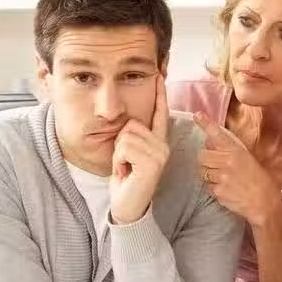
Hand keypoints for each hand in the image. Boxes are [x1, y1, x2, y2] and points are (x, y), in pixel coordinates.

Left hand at [110, 75, 169, 223]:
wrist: (126, 206)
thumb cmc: (125, 180)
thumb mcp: (126, 153)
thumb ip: (130, 136)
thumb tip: (127, 120)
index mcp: (158, 142)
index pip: (160, 114)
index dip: (160, 95)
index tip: (159, 75)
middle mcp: (163, 146)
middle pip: (132, 123)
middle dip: (120, 141)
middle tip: (125, 162)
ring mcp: (160, 155)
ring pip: (126, 135)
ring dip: (118, 152)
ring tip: (125, 167)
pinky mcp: (152, 164)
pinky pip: (125, 147)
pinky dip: (118, 160)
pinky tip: (126, 172)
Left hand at [193, 111, 281, 227]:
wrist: (264, 203)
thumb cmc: (260, 181)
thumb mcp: (248, 160)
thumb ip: (229, 151)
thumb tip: (209, 143)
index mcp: (237, 151)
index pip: (217, 134)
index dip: (206, 124)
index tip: (197, 115)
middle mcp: (227, 162)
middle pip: (202, 156)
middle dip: (206, 161)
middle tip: (216, 167)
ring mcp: (222, 177)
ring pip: (203, 172)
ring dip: (210, 175)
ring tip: (225, 180)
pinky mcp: (218, 191)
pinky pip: (208, 187)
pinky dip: (214, 188)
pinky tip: (227, 190)